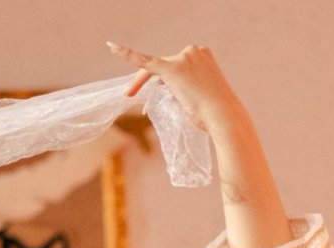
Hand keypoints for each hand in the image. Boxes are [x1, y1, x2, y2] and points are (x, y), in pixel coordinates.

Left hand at [108, 43, 246, 134]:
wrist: (222, 115)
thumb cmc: (213, 113)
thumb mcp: (200, 95)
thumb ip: (183, 86)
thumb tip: (165, 88)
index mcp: (203, 55)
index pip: (178, 65)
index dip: (165, 78)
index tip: (162, 87)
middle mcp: (193, 51)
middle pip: (163, 66)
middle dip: (148, 81)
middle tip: (129, 94)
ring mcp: (182, 58)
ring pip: (154, 69)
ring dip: (141, 82)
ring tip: (132, 94)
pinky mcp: (170, 69)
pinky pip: (144, 61)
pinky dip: (126, 53)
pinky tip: (112, 46)